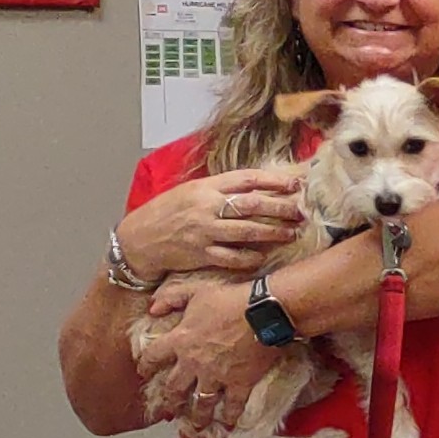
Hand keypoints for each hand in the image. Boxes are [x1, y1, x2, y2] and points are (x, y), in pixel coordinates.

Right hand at [115, 168, 302, 281]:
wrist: (137, 239)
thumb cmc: (166, 213)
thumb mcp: (190, 192)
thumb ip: (219, 189)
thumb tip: (256, 187)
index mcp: (204, 188)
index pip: (245, 179)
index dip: (273, 181)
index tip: (295, 185)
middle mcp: (205, 207)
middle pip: (251, 205)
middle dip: (280, 208)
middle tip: (301, 212)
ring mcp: (203, 231)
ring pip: (246, 231)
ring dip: (273, 233)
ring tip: (291, 233)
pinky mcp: (201, 254)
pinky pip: (233, 257)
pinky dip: (251, 257)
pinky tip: (264, 256)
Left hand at [135, 279, 282, 426]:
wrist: (264, 313)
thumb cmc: (231, 299)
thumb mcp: (196, 290)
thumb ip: (171, 297)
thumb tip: (152, 308)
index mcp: (180, 340)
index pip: (154, 356)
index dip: (146, 365)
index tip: (143, 373)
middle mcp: (194, 363)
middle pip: (175, 387)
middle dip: (170, 400)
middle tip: (168, 410)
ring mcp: (217, 375)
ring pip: (202, 402)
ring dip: (198, 415)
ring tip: (197, 424)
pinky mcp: (240, 383)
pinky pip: (234, 404)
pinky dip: (232, 415)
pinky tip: (230, 422)